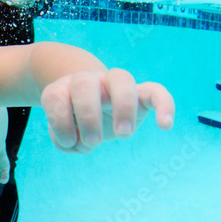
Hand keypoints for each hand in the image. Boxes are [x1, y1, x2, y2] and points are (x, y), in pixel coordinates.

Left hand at [41, 68, 174, 152]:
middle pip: (84, 84)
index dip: (58, 122)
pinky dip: (164, 104)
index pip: (54, 98)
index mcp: (63, 89)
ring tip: (123, 135)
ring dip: (122, 107)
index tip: (69, 142)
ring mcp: (114, 83)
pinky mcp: (140, 94)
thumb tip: (80, 141)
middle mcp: (87, 81)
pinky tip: (166, 125)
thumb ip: (64, 139)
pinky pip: (156, 91)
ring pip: (121, 79)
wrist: (89, 102)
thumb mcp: (63, 133)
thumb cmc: (73, 122)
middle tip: (92, 142)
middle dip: (87, 116)